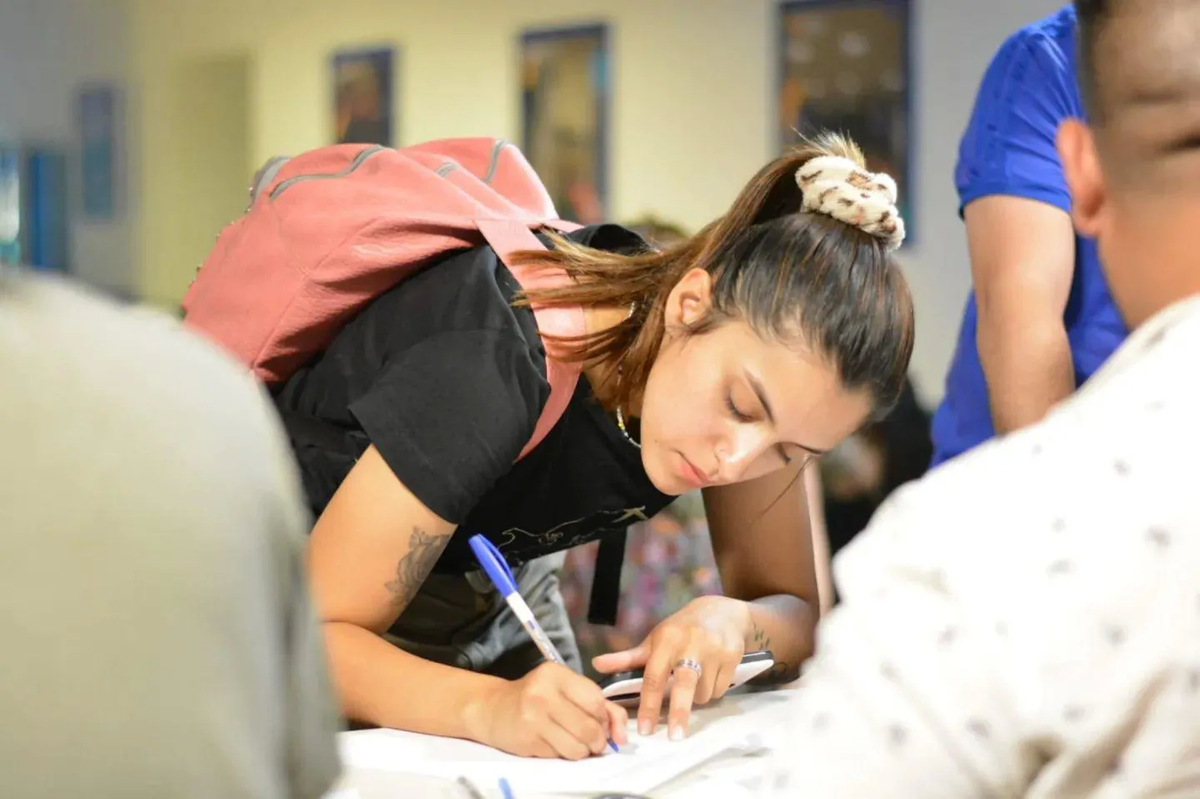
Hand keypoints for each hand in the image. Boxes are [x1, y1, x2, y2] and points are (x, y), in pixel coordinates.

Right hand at [469, 662, 627, 759]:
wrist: (494, 708)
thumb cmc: (536, 697)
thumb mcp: (566, 690)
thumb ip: (600, 705)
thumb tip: (622, 734)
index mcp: (557, 674)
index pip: (596, 701)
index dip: (606, 718)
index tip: (602, 724)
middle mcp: (543, 693)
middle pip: (589, 727)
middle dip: (598, 740)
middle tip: (594, 741)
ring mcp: (533, 717)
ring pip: (577, 747)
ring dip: (583, 751)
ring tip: (576, 744)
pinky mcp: (527, 740)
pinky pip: (560, 755)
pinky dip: (564, 754)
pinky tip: (555, 743)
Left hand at [592, 596, 748, 740]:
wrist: (723, 612)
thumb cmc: (682, 629)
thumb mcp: (655, 639)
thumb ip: (627, 657)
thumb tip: (596, 665)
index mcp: (667, 639)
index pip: (654, 675)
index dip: (648, 704)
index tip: (644, 728)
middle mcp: (691, 643)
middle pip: (684, 685)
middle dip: (679, 713)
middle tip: (674, 737)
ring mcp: (714, 649)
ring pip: (704, 692)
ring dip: (697, 697)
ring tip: (694, 680)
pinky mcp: (733, 656)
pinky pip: (720, 689)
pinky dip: (713, 689)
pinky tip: (711, 674)